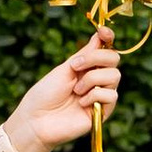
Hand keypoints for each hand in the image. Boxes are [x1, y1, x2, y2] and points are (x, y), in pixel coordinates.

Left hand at [0, 27, 122, 151]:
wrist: (37, 119)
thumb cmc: (45, 94)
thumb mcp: (64, 68)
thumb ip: (85, 54)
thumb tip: (99, 35)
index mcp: (86, 66)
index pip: (106, 48)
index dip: (108, 37)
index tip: (103, 32)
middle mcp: (97, 79)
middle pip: (114, 59)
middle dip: (96, 58)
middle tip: (74, 67)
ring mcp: (101, 95)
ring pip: (114, 76)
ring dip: (92, 79)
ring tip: (75, 91)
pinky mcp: (104, 111)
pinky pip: (111, 95)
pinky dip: (93, 96)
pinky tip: (80, 104)